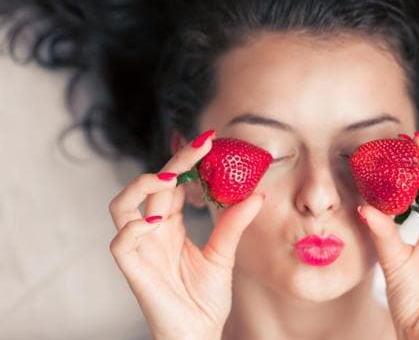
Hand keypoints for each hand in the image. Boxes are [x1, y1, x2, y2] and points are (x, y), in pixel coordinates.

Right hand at [108, 131, 263, 339]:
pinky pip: (120, 242)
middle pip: (150, 186)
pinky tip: (158, 220)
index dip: (184, 160)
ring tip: (168, 176)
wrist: (198, 335)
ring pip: (120, 206)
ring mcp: (140, 249)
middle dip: (173, 161)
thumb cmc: (204, 299)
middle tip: (200, 144)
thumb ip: (233, 224)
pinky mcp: (133, 270)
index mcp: (170, 225)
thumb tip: (257, 194)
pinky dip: (135, 227)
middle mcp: (152, 231)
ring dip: (141, 186)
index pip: (171, 184)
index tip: (207, 139)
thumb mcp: (223, 255)